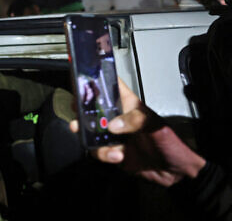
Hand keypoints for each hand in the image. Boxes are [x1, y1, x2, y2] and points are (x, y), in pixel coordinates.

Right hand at [70, 78, 205, 186]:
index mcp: (129, 105)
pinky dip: (104, 154)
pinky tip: (117, 157)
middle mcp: (118, 118)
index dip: (96, 80)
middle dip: (81, 109)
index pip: (111, 86)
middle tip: (76, 112)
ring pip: (90, 131)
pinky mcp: (112, 152)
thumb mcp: (156, 126)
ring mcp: (114, 135)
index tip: (82, 80)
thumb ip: (136, 121)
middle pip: (93, 108)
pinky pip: (98, 151)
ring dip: (88, 135)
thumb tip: (113, 125)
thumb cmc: (170, 142)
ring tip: (90, 138)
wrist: (176, 172)